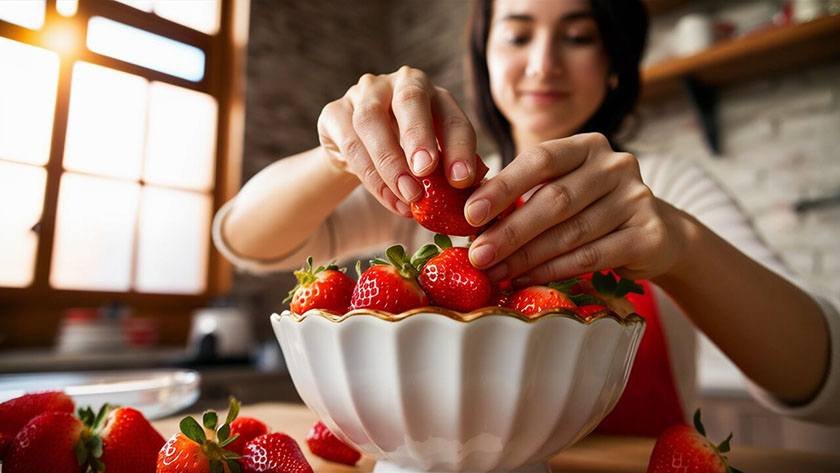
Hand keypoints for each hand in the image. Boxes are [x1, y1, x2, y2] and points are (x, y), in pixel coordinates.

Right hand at [317, 66, 483, 216]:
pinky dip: (371, 176)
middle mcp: (400, 84)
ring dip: (390, 162)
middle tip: (425, 172)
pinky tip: (390, 199)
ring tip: (408, 196)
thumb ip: (451, 172)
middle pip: (410, 100)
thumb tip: (477, 195)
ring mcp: (364, 94)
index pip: (452, 117)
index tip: (462, 181)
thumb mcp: (434, 160)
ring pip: (371, 121)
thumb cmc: (407, 155)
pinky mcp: (334, 112)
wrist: (359, 149)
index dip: (459, 149)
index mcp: (434, 95)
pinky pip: (350, 143)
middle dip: (419, 137)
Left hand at [464, 133, 688, 283]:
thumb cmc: (591, 210)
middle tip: (477, 255)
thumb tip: (468, 215)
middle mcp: (615, 165)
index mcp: (587, 146)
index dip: (503, 187)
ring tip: (495, 273)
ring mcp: (637, 198)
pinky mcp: (649, 235)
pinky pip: (592, 257)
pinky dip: (553, 270)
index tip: (470, 215)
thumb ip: (524, 194)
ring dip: (527, 257)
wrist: (656, 236)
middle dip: (510, 231)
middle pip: (554, 200)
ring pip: (571, 232)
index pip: (540, 159)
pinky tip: (526, 279)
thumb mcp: (562, 190)